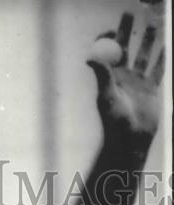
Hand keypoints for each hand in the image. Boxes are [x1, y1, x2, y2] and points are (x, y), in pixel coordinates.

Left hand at [87, 11, 164, 152]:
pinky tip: (167, 44)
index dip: (109, 38)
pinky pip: (158, 69)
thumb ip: (102, 76)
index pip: (107, 52)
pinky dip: (163, 56)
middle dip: (127, 31)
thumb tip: (89, 57)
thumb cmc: (116, 121)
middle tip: (131, 12)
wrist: (131, 139)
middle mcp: (122, 77)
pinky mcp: (151, 89)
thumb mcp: (107, 96)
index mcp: (109, 77)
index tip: (114, 29)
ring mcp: (137, 82)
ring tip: (153, 23)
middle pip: (125, 48)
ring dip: (148, 40)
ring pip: (144, 55)